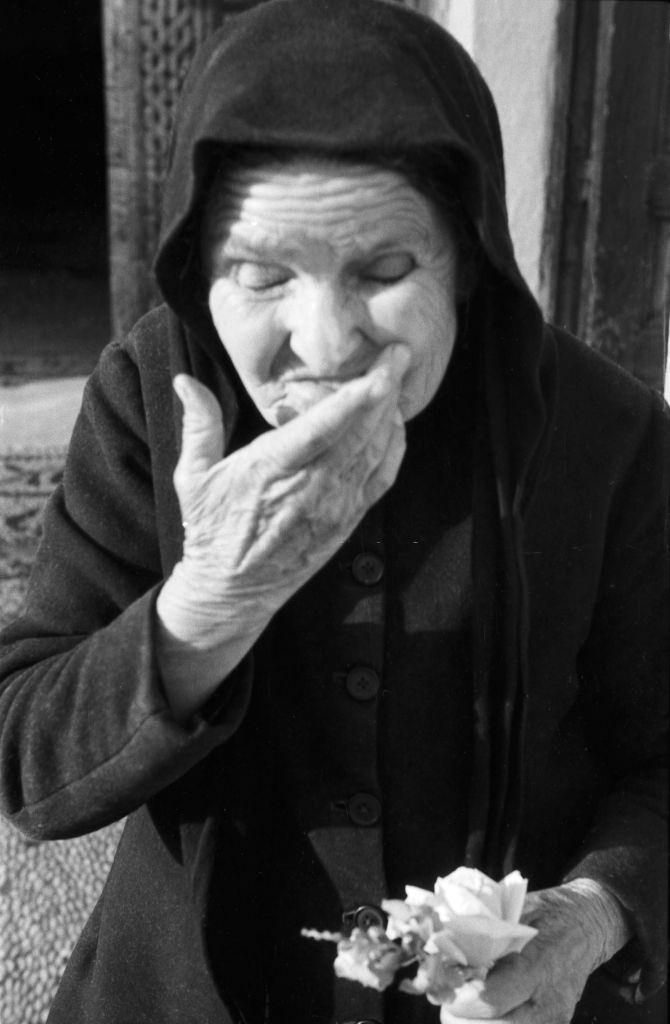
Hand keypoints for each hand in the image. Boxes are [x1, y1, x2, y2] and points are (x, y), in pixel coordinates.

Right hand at [156, 344, 407, 715]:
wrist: (231, 592)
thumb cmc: (210, 530)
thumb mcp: (192, 477)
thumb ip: (198, 425)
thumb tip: (183, 379)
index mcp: (271, 471)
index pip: (321, 429)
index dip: (354, 399)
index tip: (378, 370)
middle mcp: (310, 489)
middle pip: (359, 433)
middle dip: (384, 390)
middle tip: (399, 352)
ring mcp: (334, 507)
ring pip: (375, 452)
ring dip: (391, 413)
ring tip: (399, 376)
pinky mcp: (347, 521)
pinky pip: (381, 479)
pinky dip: (394, 448)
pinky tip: (396, 422)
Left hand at [438, 881, 629, 1023]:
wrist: (587, 925)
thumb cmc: (544, 912)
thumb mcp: (510, 912)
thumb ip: (478, 934)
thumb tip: (438, 948)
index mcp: (538, 966)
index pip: (493, 1000)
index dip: (460, 1001)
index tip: (442, 990)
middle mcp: (549, 1002)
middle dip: (462, 1020)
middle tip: (445, 1003)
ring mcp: (553, 1020)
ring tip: (460, 1008)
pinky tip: (477, 1014)